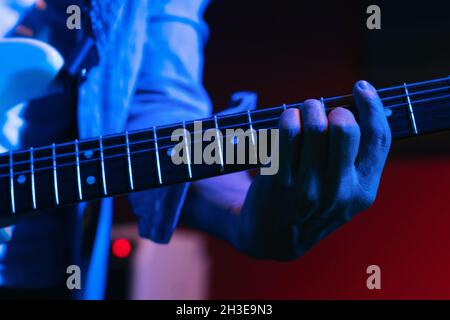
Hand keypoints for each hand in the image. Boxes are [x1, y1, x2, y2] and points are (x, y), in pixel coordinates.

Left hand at [237, 81, 391, 259]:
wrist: (273, 236)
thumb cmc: (312, 204)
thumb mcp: (345, 192)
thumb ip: (356, 159)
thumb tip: (360, 107)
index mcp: (363, 191)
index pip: (379, 139)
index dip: (372, 106)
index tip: (361, 87)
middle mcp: (339, 191)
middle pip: (346, 126)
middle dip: (332, 108)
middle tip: (319, 108)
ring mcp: (308, 188)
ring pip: (315, 126)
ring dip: (307, 108)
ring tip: (301, 111)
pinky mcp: (279, 182)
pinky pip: (287, 133)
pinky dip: (288, 117)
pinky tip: (287, 120)